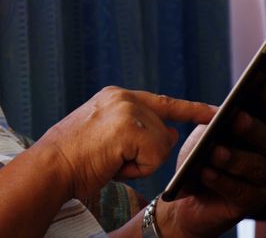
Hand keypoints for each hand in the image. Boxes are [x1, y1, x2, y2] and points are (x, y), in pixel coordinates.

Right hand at [32, 87, 214, 204]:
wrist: (50, 167)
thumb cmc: (74, 161)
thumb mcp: (108, 139)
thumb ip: (138, 130)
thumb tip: (171, 133)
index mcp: (115, 96)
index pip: (163, 102)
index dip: (190, 109)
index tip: (215, 110)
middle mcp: (123, 96)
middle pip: (164, 131)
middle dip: (147, 154)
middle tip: (112, 159)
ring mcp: (127, 109)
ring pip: (161, 145)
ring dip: (140, 163)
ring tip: (110, 161)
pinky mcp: (131, 126)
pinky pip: (155, 156)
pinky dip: (138, 168)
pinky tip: (114, 164)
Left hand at [159, 80, 265, 237]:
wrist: (188, 201)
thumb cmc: (200, 161)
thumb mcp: (205, 136)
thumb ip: (217, 124)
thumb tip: (222, 112)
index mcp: (261, 134)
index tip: (265, 80)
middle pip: (265, 139)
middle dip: (250, 127)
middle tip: (236, 117)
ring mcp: (265, 181)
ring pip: (254, 167)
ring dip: (233, 158)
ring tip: (214, 152)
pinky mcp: (252, 203)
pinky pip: (239, 191)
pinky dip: (222, 181)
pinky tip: (206, 173)